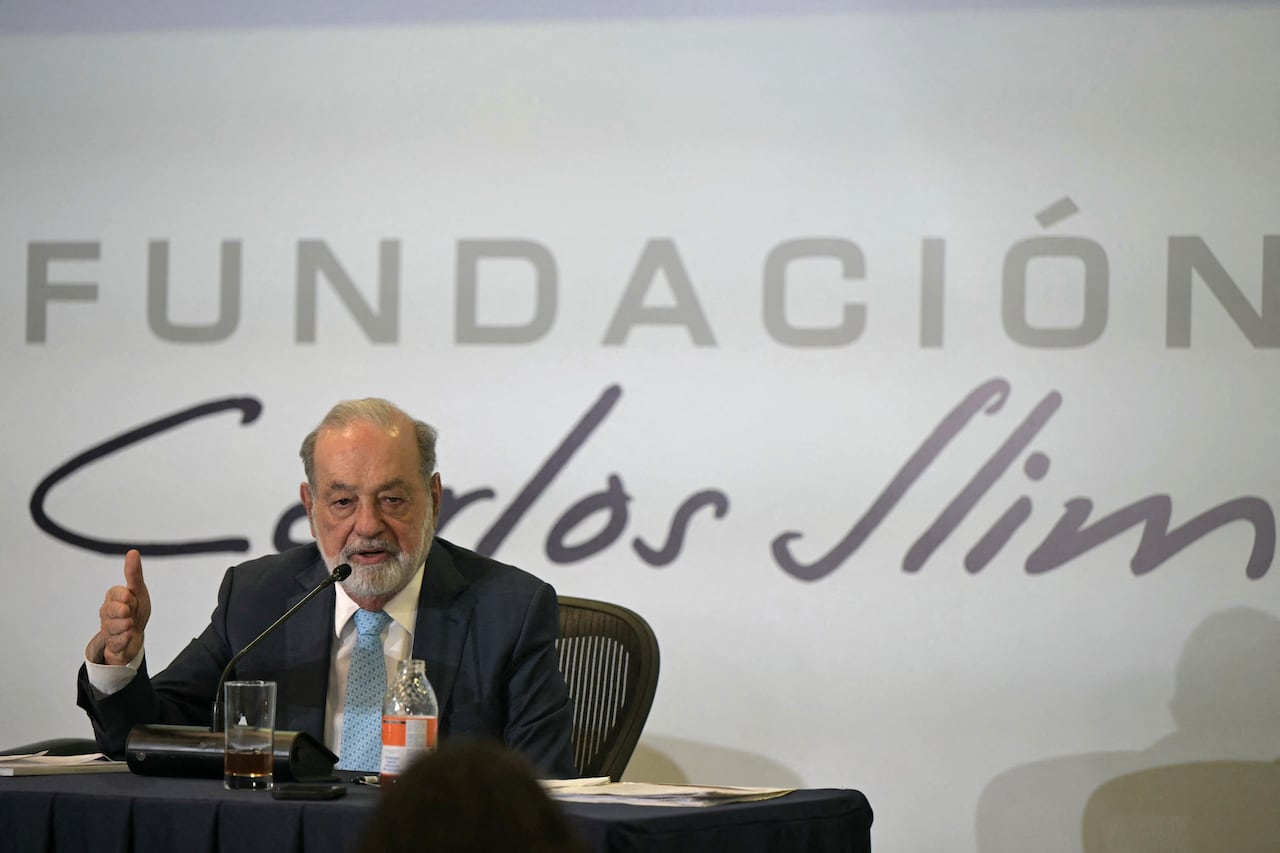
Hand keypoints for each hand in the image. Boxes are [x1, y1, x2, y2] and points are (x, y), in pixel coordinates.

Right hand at [85, 549, 151, 665]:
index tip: (129, 596)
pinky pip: (115, 642)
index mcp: (113, 598)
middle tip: (128, 611)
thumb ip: (134, 574)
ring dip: (124, 625)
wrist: (135, 635)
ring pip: (112, 626)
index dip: (121, 595)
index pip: (113, 593)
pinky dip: (123, 639)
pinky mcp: (113, 644)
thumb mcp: (138, 591)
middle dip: (120, 611)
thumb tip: (132, 552)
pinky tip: (129, 636)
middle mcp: (107, 613)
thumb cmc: (136, 609)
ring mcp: (108, 629)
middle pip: (110, 610)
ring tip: (131, 624)